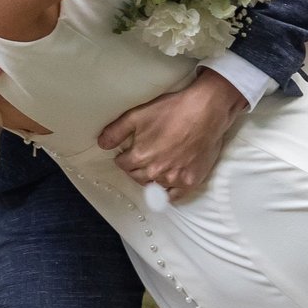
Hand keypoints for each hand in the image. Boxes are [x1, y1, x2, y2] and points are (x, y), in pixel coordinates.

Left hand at [98, 68, 245, 200]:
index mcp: (140, 157)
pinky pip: (174, 196)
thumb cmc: (172, 110)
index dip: (125, 156)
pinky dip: (169, 192)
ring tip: (157, 166)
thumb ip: (116, 131)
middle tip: (144, 157)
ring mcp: (173, 179)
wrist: (206, 111)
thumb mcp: (137, 114)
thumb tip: (101, 144)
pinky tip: (168, 184)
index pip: (123, 164)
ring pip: (154, 186)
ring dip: (152, 178)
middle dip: (136, 168)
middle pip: (137, 177)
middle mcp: (155, 172)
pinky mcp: (190, 181)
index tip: (131, 150)